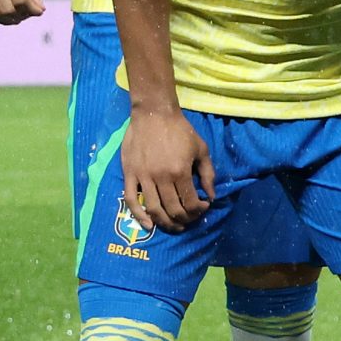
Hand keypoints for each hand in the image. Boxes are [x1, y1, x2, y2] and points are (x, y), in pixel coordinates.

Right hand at [122, 101, 214, 230]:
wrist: (154, 114)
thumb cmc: (180, 130)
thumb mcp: (201, 149)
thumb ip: (208, 174)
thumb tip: (211, 196)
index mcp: (180, 171)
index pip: (190, 203)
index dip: (199, 211)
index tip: (203, 207)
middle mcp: (161, 177)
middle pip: (172, 210)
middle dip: (184, 220)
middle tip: (189, 220)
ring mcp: (143, 177)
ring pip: (153, 209)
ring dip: (165, 223)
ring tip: (174, 226)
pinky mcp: (129, 174)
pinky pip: (131, 200)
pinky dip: (138, 215)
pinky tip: (147, 225)